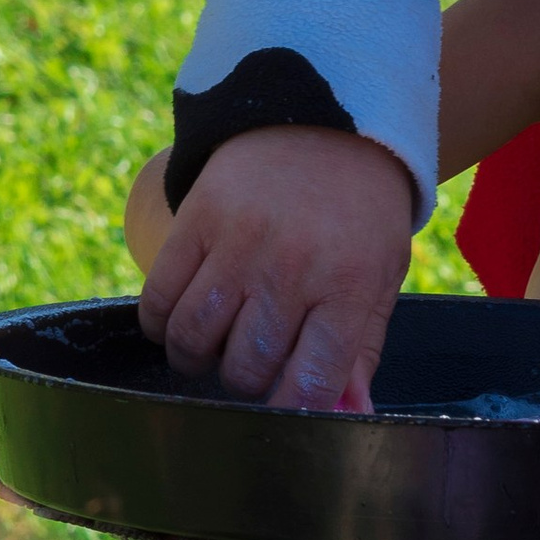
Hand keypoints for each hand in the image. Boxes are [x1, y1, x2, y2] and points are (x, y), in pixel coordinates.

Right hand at [135, 124, 417, 411]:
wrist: (328, 122)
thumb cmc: (360, 216)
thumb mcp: (381, 277)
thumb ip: (361, 350)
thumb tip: (350, 415)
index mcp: (348, 286)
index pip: (308, 381)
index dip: (288, 416)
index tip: (281, 417)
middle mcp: (292, 266)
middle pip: (244, 367)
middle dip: (243, 383)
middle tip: (251, 365)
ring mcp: (239, 241)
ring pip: (194, 339)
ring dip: (197, 358)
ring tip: (215, 345)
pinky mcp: (196, 218)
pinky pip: (158, 298)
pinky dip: (161, 326)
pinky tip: (182, 321)